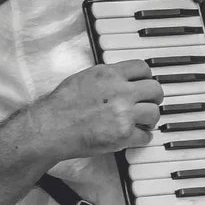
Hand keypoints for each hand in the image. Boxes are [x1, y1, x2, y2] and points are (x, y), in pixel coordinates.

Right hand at [29, 61, 165, 160]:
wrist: (50, 128)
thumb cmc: (61, 106)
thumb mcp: (83, 78)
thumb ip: (107, 76)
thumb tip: (123, 77)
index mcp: (108, 74)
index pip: (143, 67)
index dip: (146, 77)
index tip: (145, 84)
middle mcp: (119, 91)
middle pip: (155, 90)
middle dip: (154, 98)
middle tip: (149, 103)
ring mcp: (123, 113)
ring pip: (154, 113)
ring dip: (150, 119)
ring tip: (141, 122)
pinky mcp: (123, 134)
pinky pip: (146, 135)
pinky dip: (143, 137)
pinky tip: (135, 136)